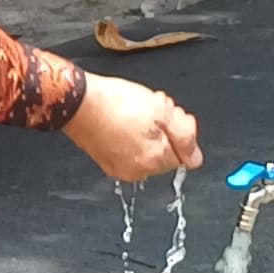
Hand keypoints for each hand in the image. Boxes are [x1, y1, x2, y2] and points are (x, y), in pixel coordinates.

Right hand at [69, 72, 200, 182]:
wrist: (78, 101)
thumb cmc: (115, 103)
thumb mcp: (162, 112)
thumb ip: (185, 137)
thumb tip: (196, 158)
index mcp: (153, 161)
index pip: (184, 153)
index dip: (180, 130)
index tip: (169, 114)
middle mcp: (136, 171)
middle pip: (165, 152)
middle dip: (164, 129)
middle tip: (151, 109)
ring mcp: (118, 167)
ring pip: (147, 150)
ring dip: (147, 130)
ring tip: (135, 111)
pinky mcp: (105, 160)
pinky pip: (128, 150)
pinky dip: (130, 136)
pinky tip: (122, 118)